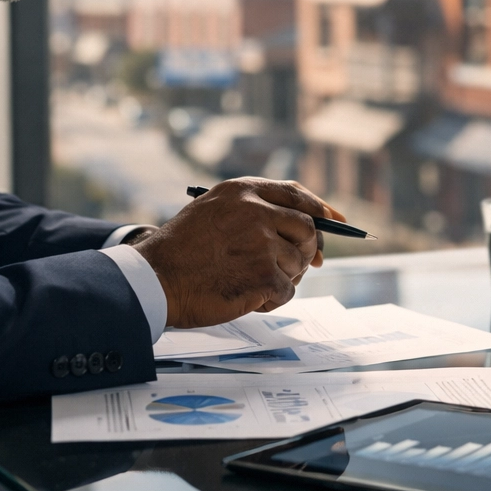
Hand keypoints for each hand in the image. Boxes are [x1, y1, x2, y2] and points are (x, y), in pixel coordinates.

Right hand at [134, 177, 343, 327]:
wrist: (153, 279)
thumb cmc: (181, 250)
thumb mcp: (214, 210)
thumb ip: (253, 210)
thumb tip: (303, 227)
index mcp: (244, 192)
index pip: (297, 194)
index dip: (321, 208)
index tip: (337, 220)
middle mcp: (257, 212)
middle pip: (308, 229)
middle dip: (309, 250)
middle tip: (303, 265)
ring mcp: (262, 243)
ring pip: (298, 263)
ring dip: (284, 278)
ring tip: (254, 283)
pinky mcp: (264, 275)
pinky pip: (287, 290)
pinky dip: (272, 299)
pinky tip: (249, 297)